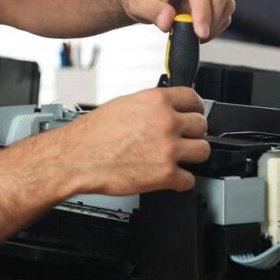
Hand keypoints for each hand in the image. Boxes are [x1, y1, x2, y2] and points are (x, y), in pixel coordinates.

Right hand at [65, 87, 208, 194]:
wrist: (77, 158)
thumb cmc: (92, 134)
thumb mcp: (123, 105)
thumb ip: (150, 107)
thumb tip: (165, 110)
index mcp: (156, 101)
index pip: (194, 99)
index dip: (194, 108)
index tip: (193, 114)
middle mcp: (166, 122)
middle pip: (202, 125)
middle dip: (192, 133)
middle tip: (180, 139)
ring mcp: (168, 149)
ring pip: (202, 151)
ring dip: (190, 156)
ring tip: (175, 158)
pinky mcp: (166, 175)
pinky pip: (189, 179)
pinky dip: (179, 181)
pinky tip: (167, 176)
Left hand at [120, 0, 233, 40]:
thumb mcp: (138, 2)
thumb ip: (153, 11)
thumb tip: (168, 21)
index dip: (202, 10)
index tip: (200, 32)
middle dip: (211, 20)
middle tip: (196, 37)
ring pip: (226, 1)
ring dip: (214, 23)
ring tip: (192, 32)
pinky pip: (225, 9)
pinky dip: (216, 23)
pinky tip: (198, 28)